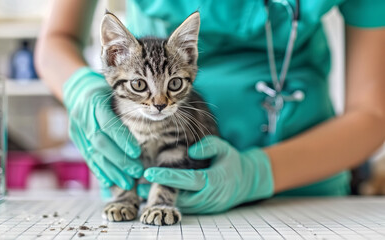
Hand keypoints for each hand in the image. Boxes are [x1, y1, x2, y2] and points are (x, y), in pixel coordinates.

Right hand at [63, 67, 143, 189]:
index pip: (108, 125)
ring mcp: (77, 129)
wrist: (78, 89)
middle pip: (100, 142)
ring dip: (111, 170)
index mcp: (93, 102)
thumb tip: (153, 117)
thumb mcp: (115, 91)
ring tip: (127, 182)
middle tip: (137, 172)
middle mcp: (83, 117)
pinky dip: (99, 171)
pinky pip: (87, 157)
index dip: (122, 140)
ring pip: (93, 153)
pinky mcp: (76, 139)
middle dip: (119, 160)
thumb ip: (127, 105)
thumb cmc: (105, 90)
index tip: (137, 152)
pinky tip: (109, 182)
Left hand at [139, 136, 273, 213]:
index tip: (150, 171)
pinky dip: (170, 200)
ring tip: (142, 188)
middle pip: (179, 195)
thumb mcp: (225, 149)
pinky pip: (184, 206)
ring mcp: (205, 206)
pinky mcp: (202, 210)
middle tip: (138, 184)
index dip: (168, 176)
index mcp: (214, 181)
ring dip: (161, 197)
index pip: (187, 179)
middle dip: (158, 191)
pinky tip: (155, 193)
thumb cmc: (233, 163)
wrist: (247, 183)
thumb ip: (209, 146)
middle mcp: (208, 196)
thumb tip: (191, 150)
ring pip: (180, 203)